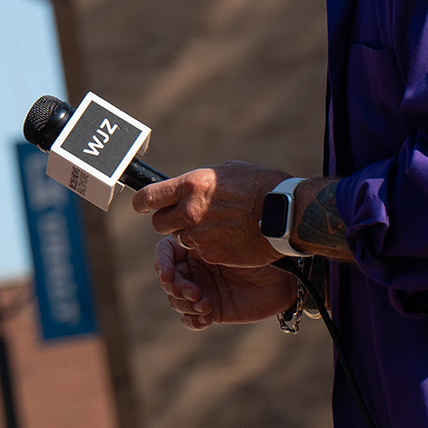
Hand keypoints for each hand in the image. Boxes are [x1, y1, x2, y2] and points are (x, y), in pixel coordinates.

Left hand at [132, 160, 290, 266]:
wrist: (286, 215)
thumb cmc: (262, 187)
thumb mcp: (226, 173)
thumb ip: (200, 183)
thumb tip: (186, 188)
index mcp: (191, 185)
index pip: (148, 197)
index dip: (142, 202)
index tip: (141, 205)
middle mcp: (190, 212)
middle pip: (158, 224)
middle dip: (168, 221)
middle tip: (185, 218)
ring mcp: (199, 236)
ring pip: (181, 239)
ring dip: (192, 235)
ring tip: (217, 226)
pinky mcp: (211, 255)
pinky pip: (200, 252)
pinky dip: (210, 247)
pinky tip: (228, 238)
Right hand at [155, 235, 297, 329]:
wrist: (284, 277)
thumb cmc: (259, 251)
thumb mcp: (231, 241)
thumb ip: (204, 239)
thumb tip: (182, 236)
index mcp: (194, 248)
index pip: (165, 254)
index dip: (161, 264)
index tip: (168, 274)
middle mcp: (195, 269)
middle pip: (168, 280)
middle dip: (175, 288)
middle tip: (194, 292)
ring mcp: (202, 290)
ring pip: (175, 301)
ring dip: (185, 305)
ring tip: (205, 304)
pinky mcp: (211, 311)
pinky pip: (189, 320)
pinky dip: (193, 321)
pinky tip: (206, 318)